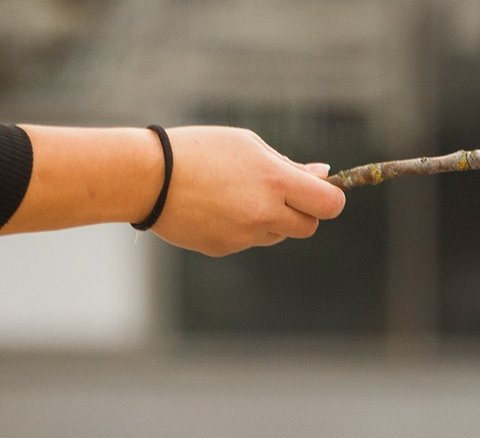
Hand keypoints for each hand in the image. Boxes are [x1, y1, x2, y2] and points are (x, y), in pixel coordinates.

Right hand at [2, 125, 344, 253]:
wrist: (149, 178)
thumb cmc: (200, 151)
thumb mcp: (248, 147)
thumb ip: (288, 165)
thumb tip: (324, 175)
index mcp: (274, 180)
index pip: (329, 204)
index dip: (331, 200)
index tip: (320, 192)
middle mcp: (264, 212)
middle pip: (309, 227)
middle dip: (302, 213)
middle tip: (281, 193)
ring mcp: (246, 235)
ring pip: (277, 234)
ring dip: (270, 219)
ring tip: (237, 194)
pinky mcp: (226, 249)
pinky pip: (249, 241)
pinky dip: (243, 227)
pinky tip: (217, 207)